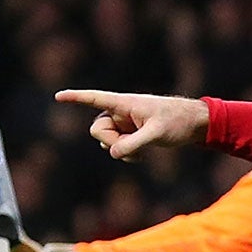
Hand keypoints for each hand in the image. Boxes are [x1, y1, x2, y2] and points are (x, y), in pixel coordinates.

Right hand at [53, 89, 210, 159]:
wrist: (193, 124)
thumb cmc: (177, 121)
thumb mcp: (157, 134)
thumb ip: (133, 144)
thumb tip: (113, 153)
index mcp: (125, 103)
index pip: (95, 98)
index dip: (76, 98)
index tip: (58, 96)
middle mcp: (120, 112)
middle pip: (97, 129)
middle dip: (109, 142)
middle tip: (129, 147)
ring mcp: (124, 123)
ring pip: (106, 141)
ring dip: (120, 149)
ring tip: (142, 149)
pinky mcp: (129, 134)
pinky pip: (116, 148)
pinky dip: (126, 154)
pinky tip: (142, 154)